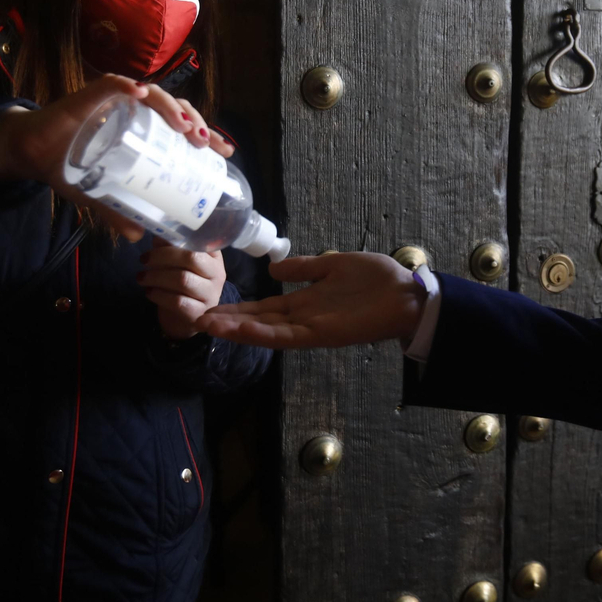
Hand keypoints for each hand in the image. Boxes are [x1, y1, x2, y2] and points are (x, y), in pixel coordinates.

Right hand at [0, 75, 233, 238]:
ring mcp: (114, 100)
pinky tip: (141, 95)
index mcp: (143, 131)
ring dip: (172, 108)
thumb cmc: (69, 166)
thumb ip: (118, 211)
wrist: (32, 153)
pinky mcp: (90, 95)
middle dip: (195, 123)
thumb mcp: (99, 193)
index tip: (225, 152)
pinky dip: (127, 87)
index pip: (182, 128)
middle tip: (205, 144)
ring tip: (184, 128)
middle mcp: (134, 111)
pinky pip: (113, 85)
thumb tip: (139, 235)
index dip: (207, 135)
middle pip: (176, 109)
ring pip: (153, 95)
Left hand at [138, 241, 226, 339]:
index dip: (177, 237)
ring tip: (141, 277)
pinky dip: (159, 295)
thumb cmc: (180, 283)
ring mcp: (210, 294)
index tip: (156, 240)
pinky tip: (148, 292)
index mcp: (213, 255)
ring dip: (156, 276)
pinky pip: (177, 301)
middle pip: (191, 257)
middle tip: (143, 259)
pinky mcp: (199, 313)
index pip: (199, 239)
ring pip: (183, 280)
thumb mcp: (176, 261)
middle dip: (162, 256)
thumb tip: (158, 231)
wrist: (185, 317)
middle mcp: (217, 273)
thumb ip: (169, 245)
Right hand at [194, 252, 423, 349]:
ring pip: (264, 332)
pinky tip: (237, 330)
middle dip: (227, 322)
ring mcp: (310, 329)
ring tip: (205, 325)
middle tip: (194, 319)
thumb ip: (304, 269)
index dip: (237, 310)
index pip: (263, 309)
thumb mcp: (333, 266)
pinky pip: (284, 335)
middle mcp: (302, 319)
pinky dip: (259, 333)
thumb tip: (273, 269)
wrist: (407, 294)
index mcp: (305, 303)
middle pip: (257, 322)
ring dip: (235, 330)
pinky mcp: (321, 335)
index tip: (208, 307)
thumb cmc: (376, 280)